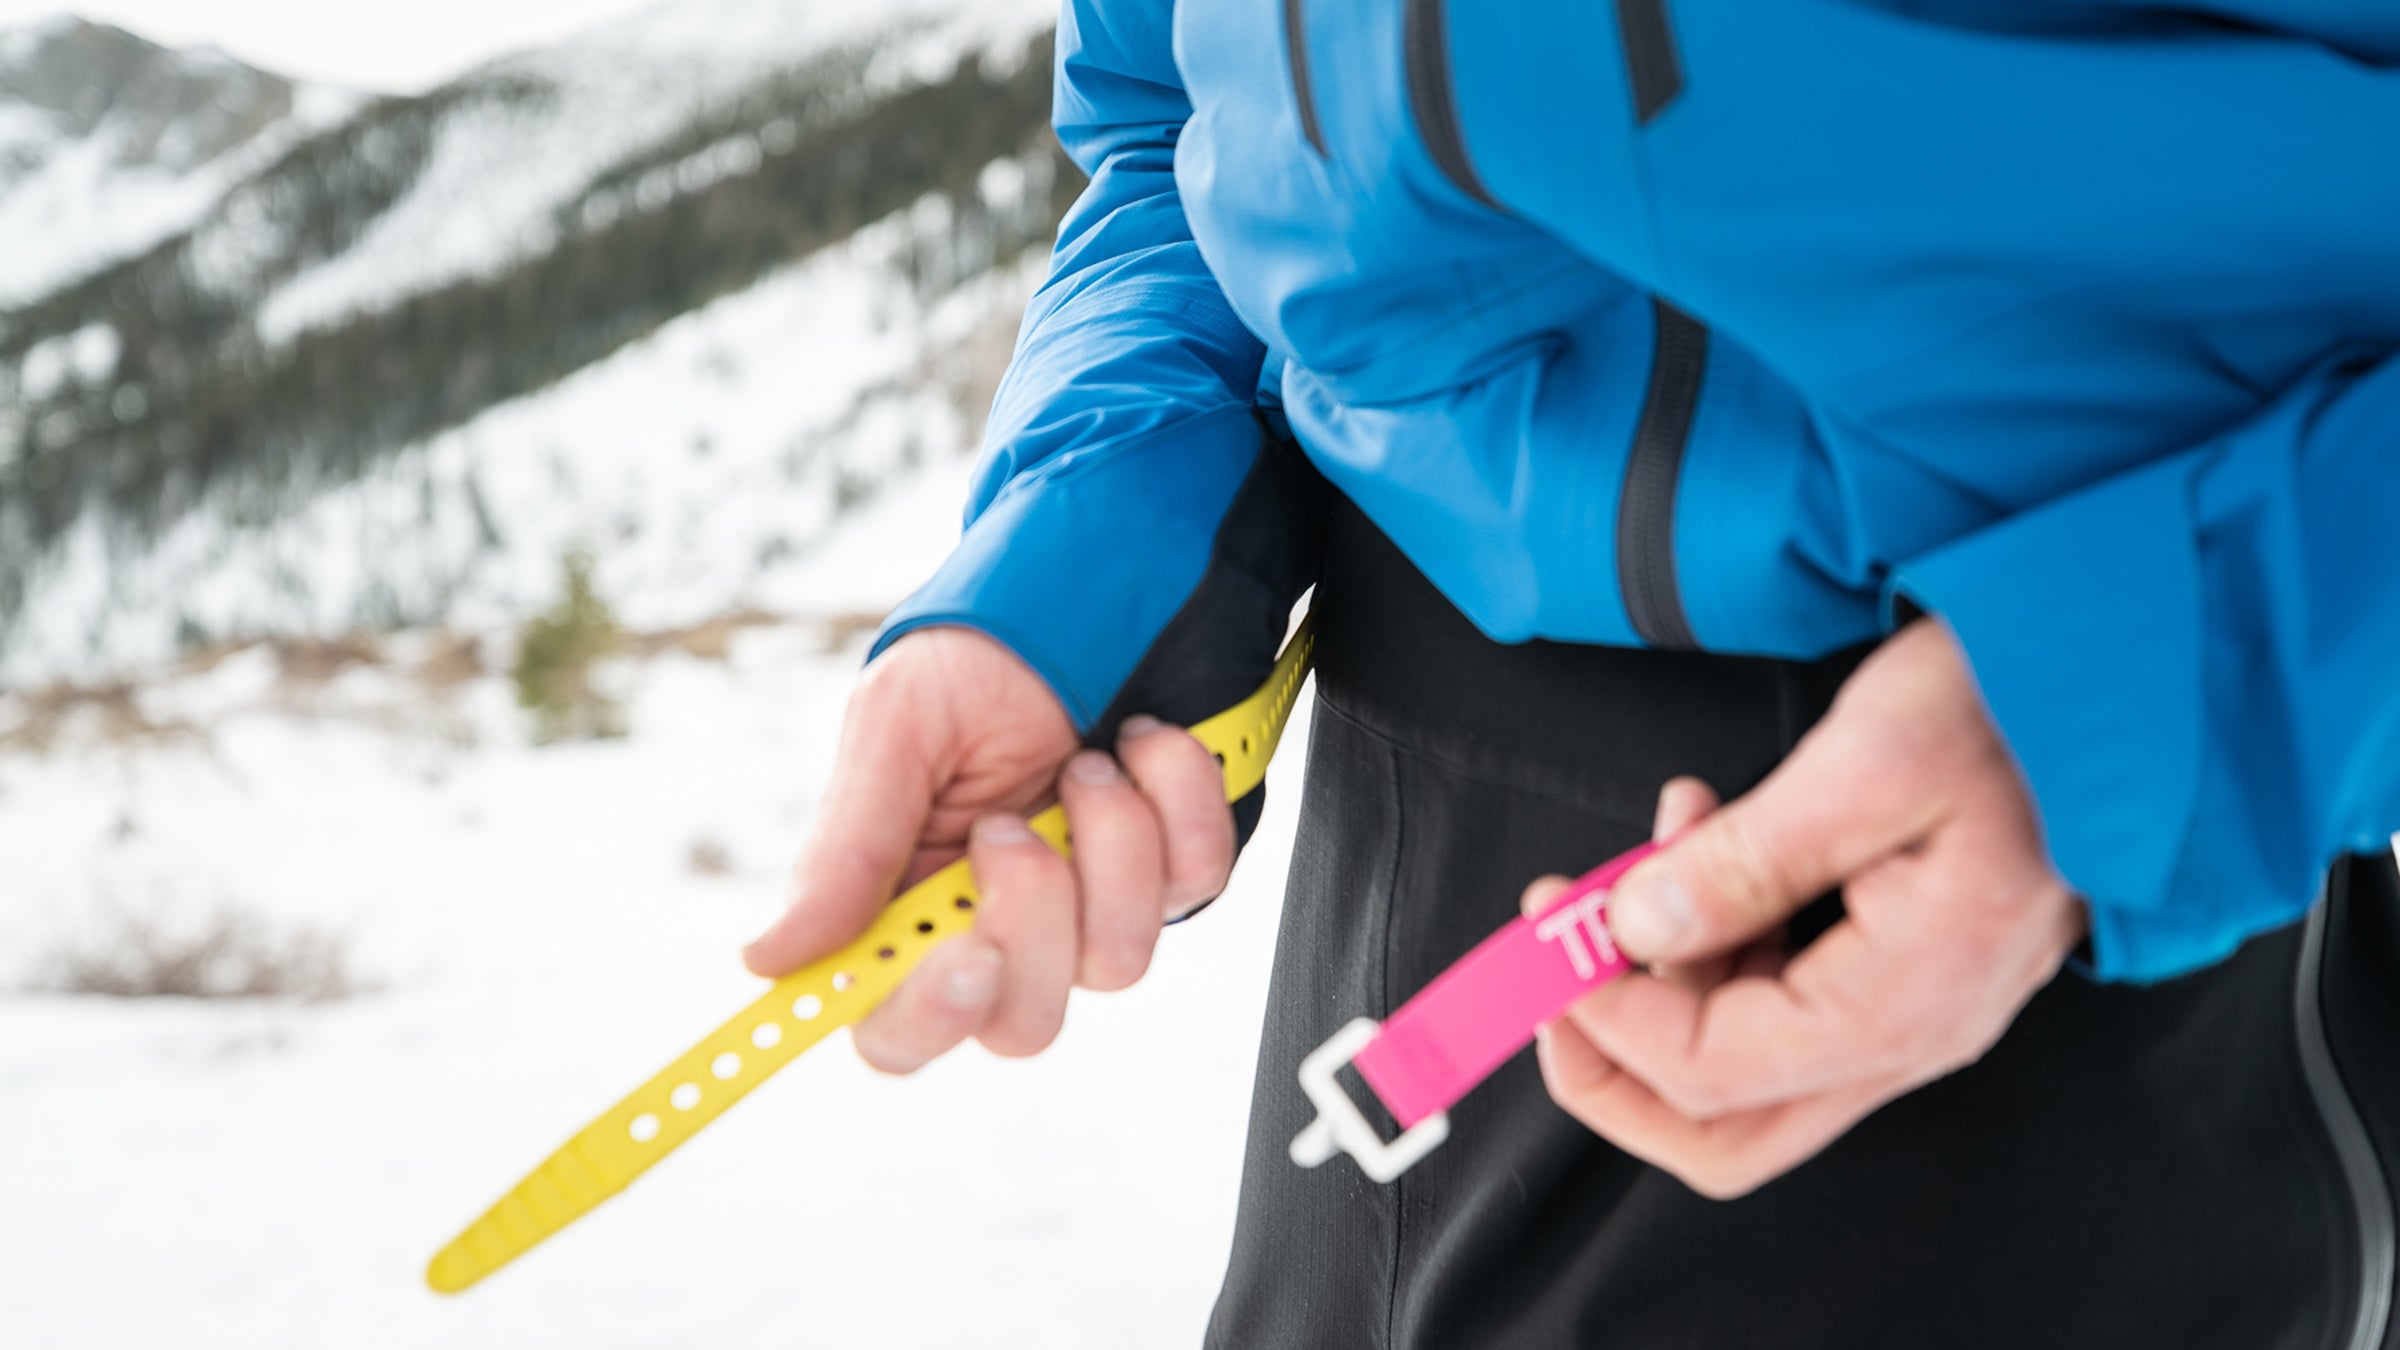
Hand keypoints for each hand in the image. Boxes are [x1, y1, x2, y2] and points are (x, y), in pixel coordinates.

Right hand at [743, 626, 1234, 1070]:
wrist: (1086, 586)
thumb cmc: (975, 659)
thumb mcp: (894, 730)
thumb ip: (845, 851)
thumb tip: (767, 960)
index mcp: (910, 909)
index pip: (898, 1031)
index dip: (927, 1020)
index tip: (965, 958)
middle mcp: (1003, 928)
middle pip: (1023, 1025)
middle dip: (1032, 920)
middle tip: (1012, 826)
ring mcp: (1095, 908)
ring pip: (1119, 961)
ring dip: (1107, 842)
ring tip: (1084, 760)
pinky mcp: (1176, 873)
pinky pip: (1196, 880)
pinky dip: (1176, 795)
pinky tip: (1144, 741)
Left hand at [1521, 618, 2084, 1197]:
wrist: (2122, 672)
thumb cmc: (2022, 707)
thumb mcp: (1865, 766)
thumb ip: (1742, 866)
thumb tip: (1635, 930)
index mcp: (1906, 1000)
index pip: (1715, 1072)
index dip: (1610, 1023)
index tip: (1550, 947)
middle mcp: (1912, 1030)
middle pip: (1727, 1127)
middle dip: (1615, 1063)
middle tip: (1552, 970)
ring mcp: (1910, 1008)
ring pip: (1746, 1065)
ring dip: (1667, 971)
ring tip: (1650, 840)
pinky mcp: (1901, 966)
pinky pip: (1781, 996)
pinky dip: (1718, 934)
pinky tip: (1700, 836)